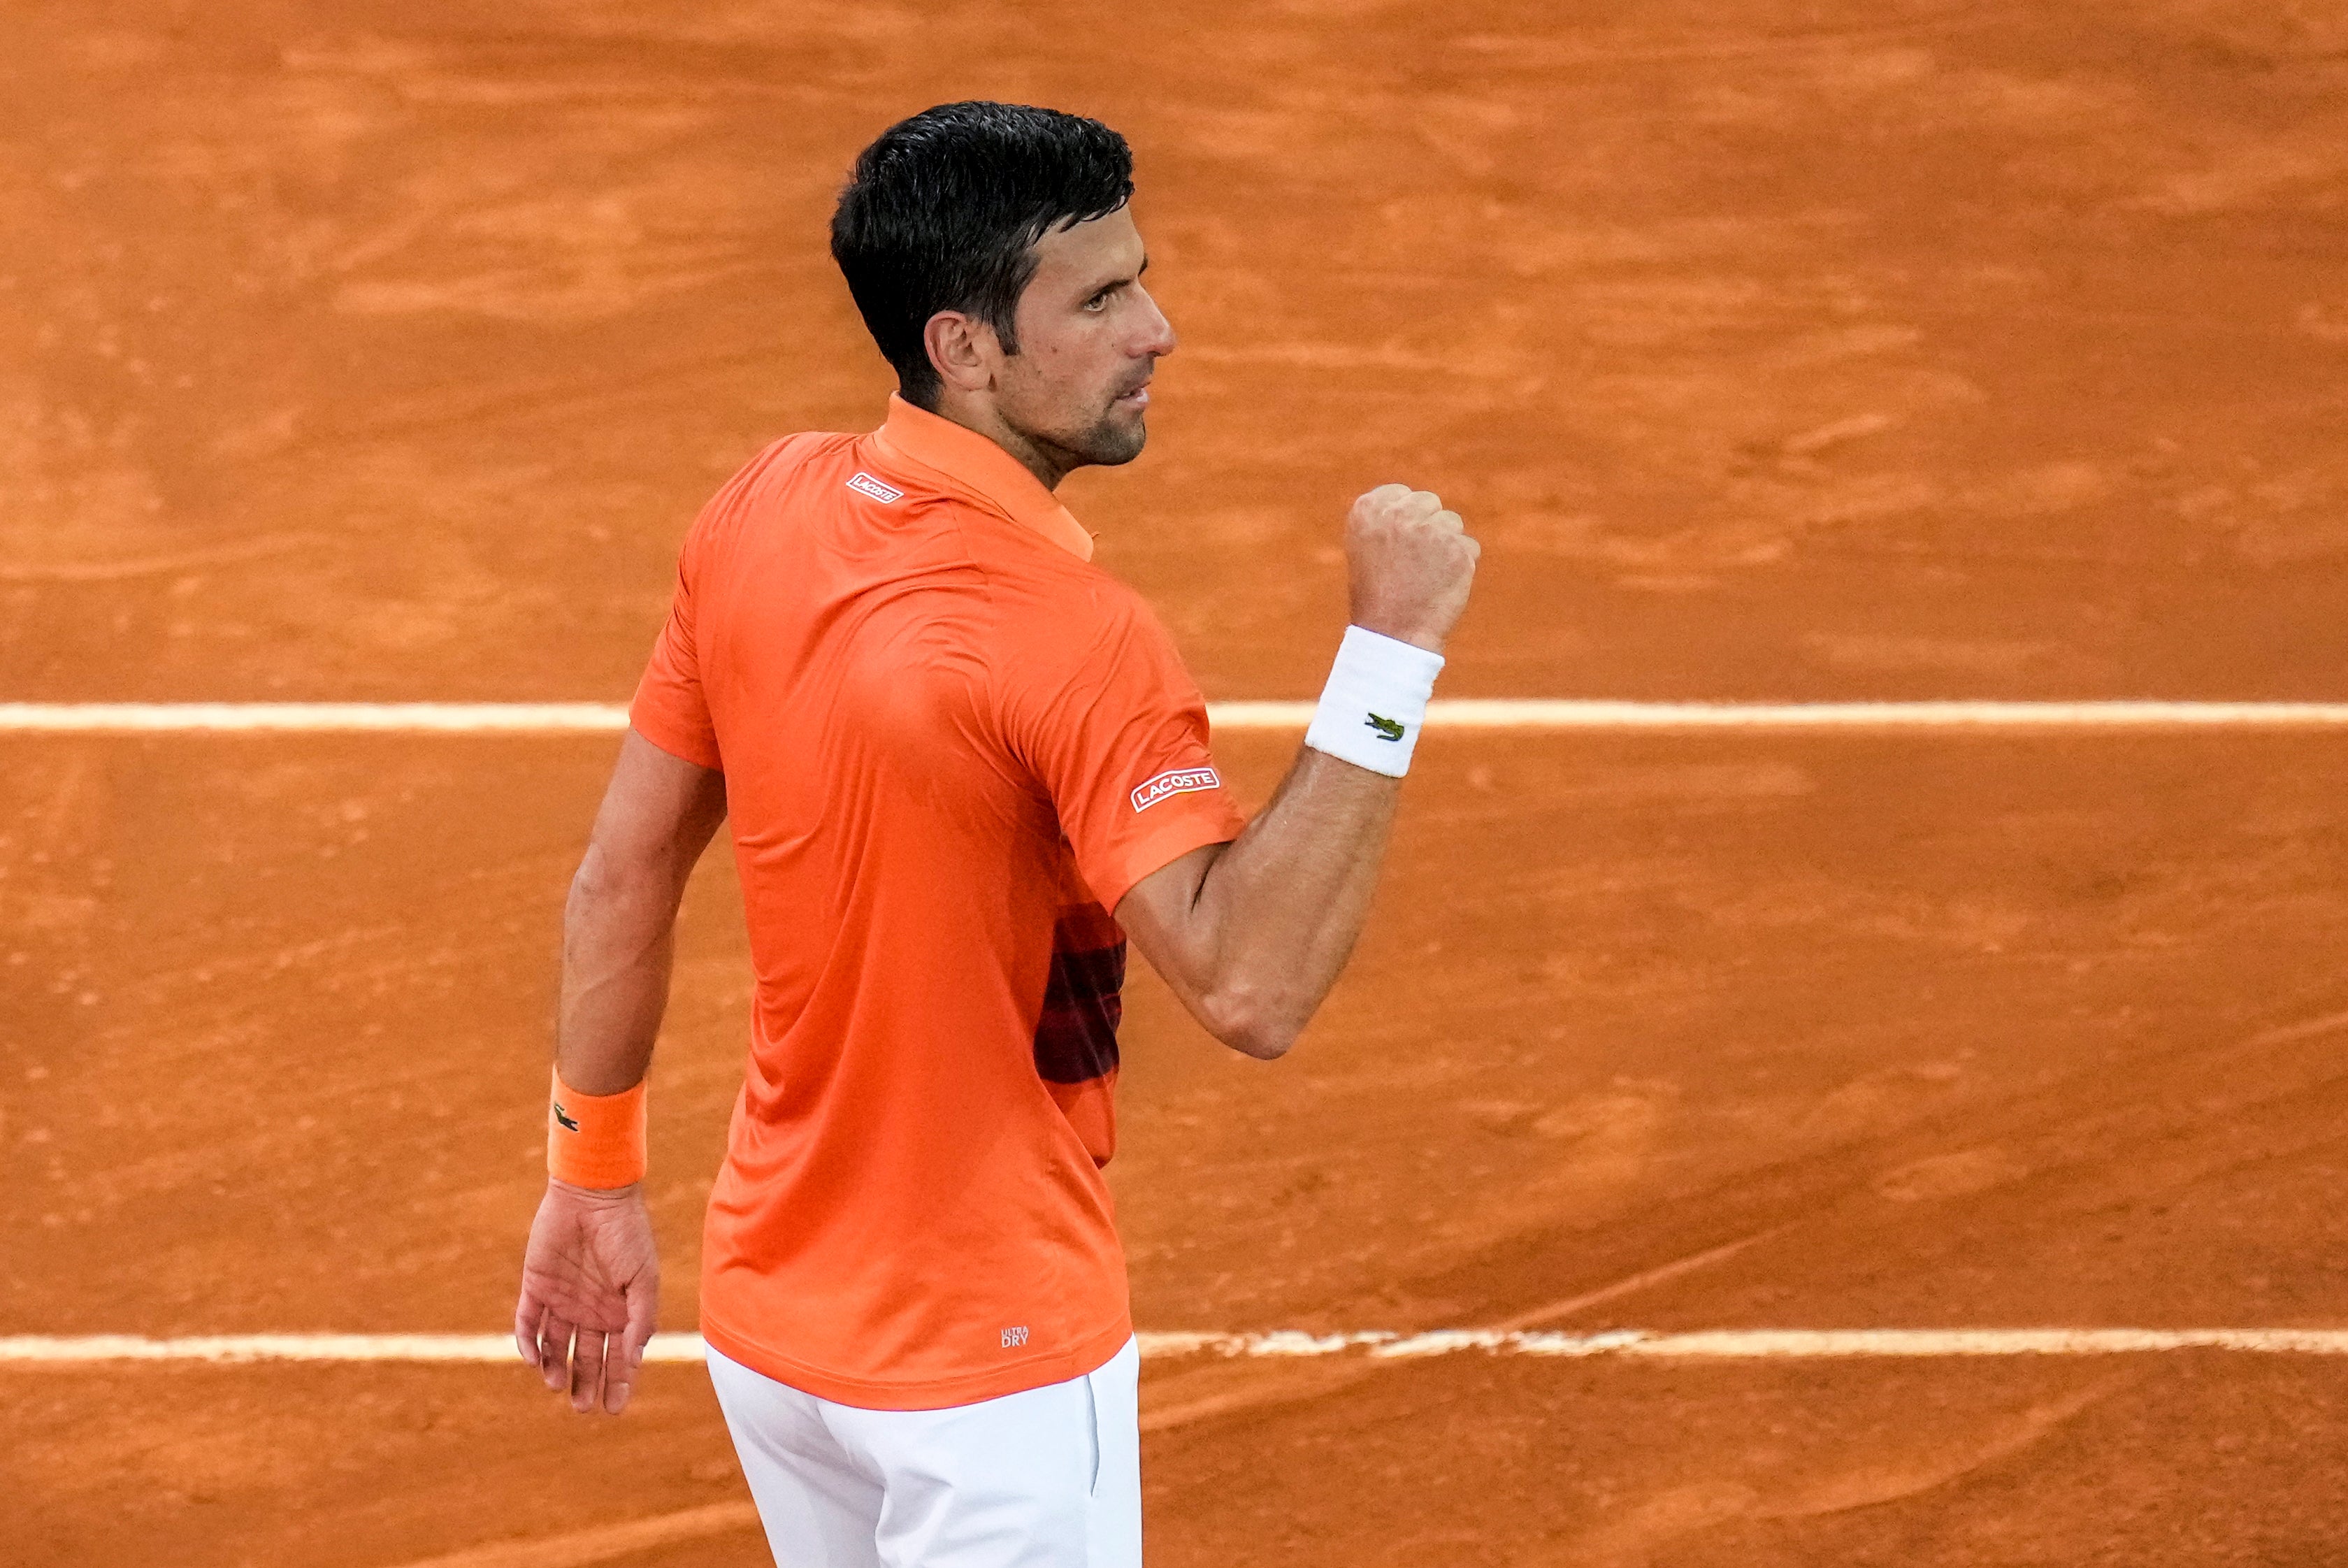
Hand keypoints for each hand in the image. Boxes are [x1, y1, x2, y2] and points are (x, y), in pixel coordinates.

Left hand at [514, 1179, 659, 1413]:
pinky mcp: (536, 1286)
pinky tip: (533, 1359)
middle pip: (586, 1358)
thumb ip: (641, 1317)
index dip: (618, 1384)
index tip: (613, 1410)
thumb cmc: (627, 1233)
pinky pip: (528, 1322)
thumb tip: (636, 1357)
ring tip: (556, 1385)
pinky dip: (528, 1342)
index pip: (619, 1357)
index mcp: (620, 1311)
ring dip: (555, 1368)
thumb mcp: (643, 1278)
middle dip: (585, 1384)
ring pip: (555, 1345)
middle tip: (582, 1408)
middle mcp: (591, 1310)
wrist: (593, 1194)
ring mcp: (562, 1300)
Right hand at [1343, 483, 1479, 652]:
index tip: (1396, 547)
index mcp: (1367, 510)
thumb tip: (1422, 502)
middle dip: (1428, 527)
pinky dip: (1462, 565)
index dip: (1405, 521)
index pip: (1402, 494)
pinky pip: (1469, 547)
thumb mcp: (1368, 547)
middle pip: (1430, 503)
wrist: (1393, 635)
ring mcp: (1429, 530)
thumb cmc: (1378, 595)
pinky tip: (1442, 585)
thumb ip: (1388, 518)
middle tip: (1413, 563)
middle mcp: (1398, 514)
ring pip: (1452, 523)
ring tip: (1426, 575)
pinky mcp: (1457, 549)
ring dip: (1447, 546)